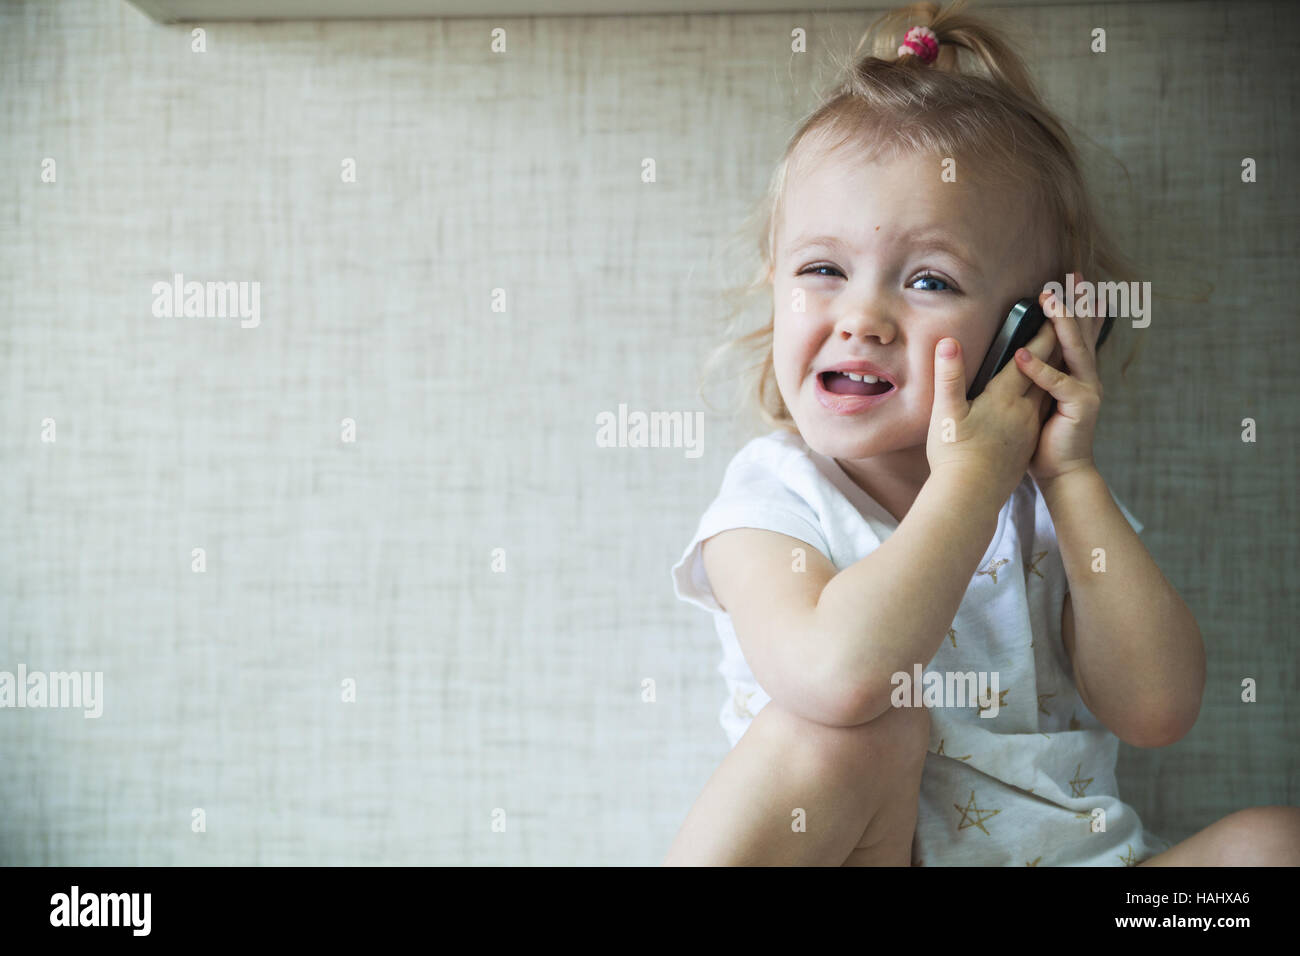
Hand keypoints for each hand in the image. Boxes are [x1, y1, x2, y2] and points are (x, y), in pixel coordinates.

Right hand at [926, 316, 1058, 504]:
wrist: (970, 497)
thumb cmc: (954, 454)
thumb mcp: (946, 412)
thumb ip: (949, 376)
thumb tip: (947, 342)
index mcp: (1005, 398)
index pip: (1029, 357)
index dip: (1040, 334)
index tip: (1052, 312)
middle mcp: (1023, 410)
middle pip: (1045, 371)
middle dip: (1054, 346)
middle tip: (1063, 324)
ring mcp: (1026, 429)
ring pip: (1046, 392)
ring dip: (1052, 371)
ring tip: (1056, 356)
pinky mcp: (1024, 446)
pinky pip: (1039, 413)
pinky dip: (1044, 397)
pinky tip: (1039, 399)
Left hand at [1013, 276, 1105, 481]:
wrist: (1060, 472)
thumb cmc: (1044, 437)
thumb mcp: (1036, 398)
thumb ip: (1034, 374)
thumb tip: (1016, 350)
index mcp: (1074, 372)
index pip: (1076, 332)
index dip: (1076, 305)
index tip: (1071, 279)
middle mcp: (1085, 376)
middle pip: (1081, 332)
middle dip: (1076, 302)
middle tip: (1070, 275)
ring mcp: (1087, 389)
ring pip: (1074, 350)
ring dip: (1062, 323)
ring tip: (1050, 301)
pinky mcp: (1080, 406)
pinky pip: (1058, 383)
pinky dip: (1040, 370)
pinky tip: (1023, 355)